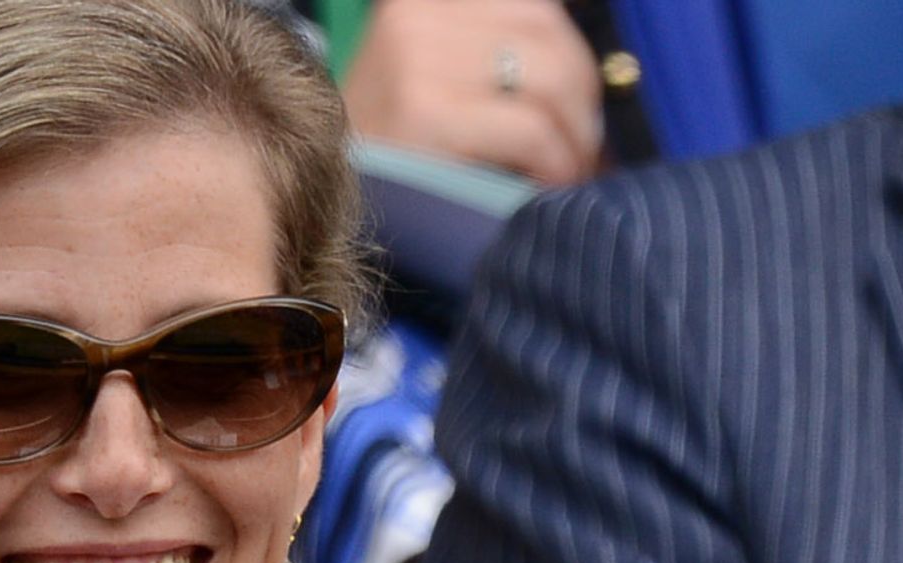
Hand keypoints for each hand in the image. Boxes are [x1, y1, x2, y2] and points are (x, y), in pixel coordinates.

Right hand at [342, 0, 603, 184]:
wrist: (311, 201)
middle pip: (552, 37)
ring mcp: (417, 62)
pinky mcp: (424, 116)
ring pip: (554, 80)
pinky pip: (532, 132)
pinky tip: (546, 184)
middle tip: (581, 149)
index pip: (536, 9)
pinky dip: (557, 163)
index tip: (573, 108)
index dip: (571, 59)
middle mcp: (416, 18)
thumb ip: (492, 52)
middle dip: (583, 100)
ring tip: (566, 170)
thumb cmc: (390, 149)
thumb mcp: (435, 75)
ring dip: (577, 136)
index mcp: (422, 1)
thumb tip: (591, 74)